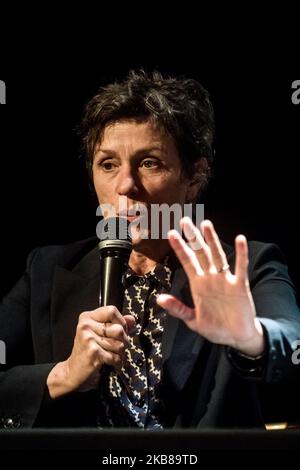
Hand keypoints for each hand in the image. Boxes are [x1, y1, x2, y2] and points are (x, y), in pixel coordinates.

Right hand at [47, 306, 134, 397]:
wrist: (73, 372)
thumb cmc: (87, 352)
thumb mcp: (101, 333)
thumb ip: (117, 324)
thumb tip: (132, 320)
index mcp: (87, 317)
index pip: (112, 310)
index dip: (121, 321)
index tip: (121, 329)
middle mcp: (86, 325)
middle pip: (119, 329)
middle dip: (123, 341)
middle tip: (116, 346)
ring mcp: (88, 338)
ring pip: (119, 344)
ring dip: (119, 353)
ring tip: (110, 354)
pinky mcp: (92, 352)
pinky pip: (115, 356)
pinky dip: (115, 362)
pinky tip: (107, 362)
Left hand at [157, 218, 264, 355]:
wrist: (236, 337)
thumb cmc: (215, 328)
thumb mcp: (192, 320)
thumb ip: (178, 309)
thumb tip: (160, 299)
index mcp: (198, 285)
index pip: (187, 262)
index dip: (180, 248)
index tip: (171, 234)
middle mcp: (211, 278)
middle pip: (200, 253)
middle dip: (193, 238)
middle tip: (185, 221)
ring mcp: (225, 280)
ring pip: (217, 255)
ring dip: (212, 240)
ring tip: (206, 224)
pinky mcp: (240, 285)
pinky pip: (240, 267)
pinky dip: (241, 254)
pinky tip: (240, 239)